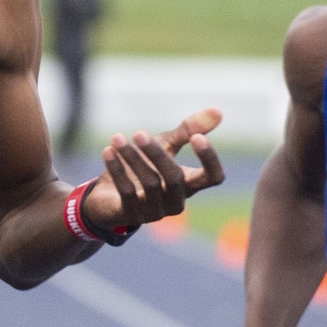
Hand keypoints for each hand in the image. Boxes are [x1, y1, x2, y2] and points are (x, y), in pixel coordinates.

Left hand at [82, 107, 226, 228]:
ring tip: (116, 138)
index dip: (209, 159)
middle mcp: (176, 201)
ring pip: (150, 183)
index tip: (196, 136)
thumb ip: (188, 130)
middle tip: (139, 133)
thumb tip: (218, 111)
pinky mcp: (131, 216)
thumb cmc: (143, 167)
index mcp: (190, 184)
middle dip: (156, 154)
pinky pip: (127, 192)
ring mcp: (155, 212)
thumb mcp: (165, 145)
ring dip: (132, 157)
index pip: (213, 177)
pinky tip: (108, 151)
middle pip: (175, 178)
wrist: (107, 195)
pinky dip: (117, 169)